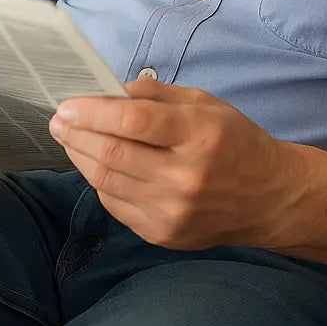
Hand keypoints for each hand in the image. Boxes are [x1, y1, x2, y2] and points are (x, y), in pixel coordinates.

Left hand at [48, 76, 295, 249]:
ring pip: (107, 181)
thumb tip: (114, 91)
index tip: (68, 104)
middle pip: (113, 153)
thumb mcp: (208, 104)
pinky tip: (97, 164)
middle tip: (59, 120)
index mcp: (201, 135)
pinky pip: (116, 205)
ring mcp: (172, 210)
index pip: (135, 122)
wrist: (267, 198)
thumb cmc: (237, 142)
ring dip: (80, 157)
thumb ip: (160, 95)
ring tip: (69, 138)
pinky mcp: (162, 234)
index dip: (94, 112)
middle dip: (77, 133)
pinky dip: (100, 181)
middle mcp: (186, 176)